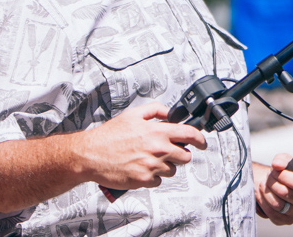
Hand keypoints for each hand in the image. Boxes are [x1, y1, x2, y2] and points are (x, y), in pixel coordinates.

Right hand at [80, 102, 206, 188]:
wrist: (90, 155)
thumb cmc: (109, 136)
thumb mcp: (133, 114)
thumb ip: (155, 110)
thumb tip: (170, 113)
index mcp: (158, 132)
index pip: (190, 134)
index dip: (200, 139)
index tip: (202, 142)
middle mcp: (158, 150)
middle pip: (185, 156)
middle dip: (180, 154)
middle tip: (169, 151)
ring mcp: (152, 166)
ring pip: (172, 170)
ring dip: (165, 166)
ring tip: (149, 159)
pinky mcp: (144, 180)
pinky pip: (158, 181)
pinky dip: (153, 176)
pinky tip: (142, 168)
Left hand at [254, 153, 292, 224]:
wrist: (279, 184)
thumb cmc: (285, 171)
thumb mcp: (285, 161)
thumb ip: (281, 160)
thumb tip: (277, 165)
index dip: (286, 177)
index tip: (276, 170)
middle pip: (286, 193)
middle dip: (273, 182)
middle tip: (268, 175)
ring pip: (277, 204)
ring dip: (266, 192)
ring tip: (264, 183)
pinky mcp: (286, 220)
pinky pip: (272, 214)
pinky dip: (263, 201)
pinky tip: (262, 192)